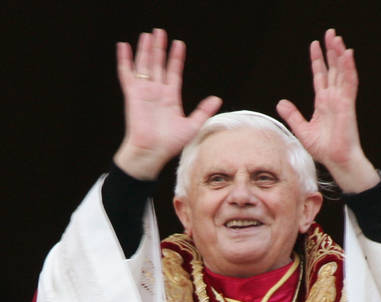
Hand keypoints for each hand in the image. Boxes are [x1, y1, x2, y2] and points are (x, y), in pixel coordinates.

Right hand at [114, 29, 221, 179]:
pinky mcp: (133, 95)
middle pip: (158, 65)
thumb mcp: (192, 125)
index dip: (176, 58)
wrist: (152, 152)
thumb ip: (203, 111)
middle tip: (160, 32)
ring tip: (148, 34)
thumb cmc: (170, 144)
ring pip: (145, 65)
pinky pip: (127, 74)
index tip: (179, 44)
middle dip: (160, 48)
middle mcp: (157, 92)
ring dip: (146, 50)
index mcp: (171, 98)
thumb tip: (217, 98)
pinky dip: (125, 60)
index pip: (174, 72)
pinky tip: (124, 46)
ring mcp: (145, 92)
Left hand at [277, 29, 378, 192]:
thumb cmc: (323, 149)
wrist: (336, 160)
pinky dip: (349, 68)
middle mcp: (333, 98)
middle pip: (332, 69)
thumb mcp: (302, 129)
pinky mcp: (347, 104)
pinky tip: (347, 54)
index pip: (320, 76)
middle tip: (329, 33)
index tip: (314, 46)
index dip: (318, 61)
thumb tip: (281, 102)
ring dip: (339, 54)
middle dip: (330, 51)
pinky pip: (349, 82)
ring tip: (336, 38)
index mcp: (323, 103)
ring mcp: (341, 100)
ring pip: (341, 72)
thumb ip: (292, 115)